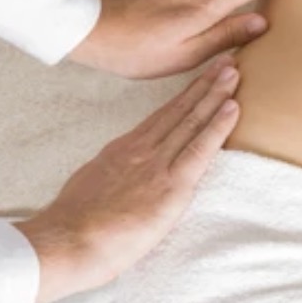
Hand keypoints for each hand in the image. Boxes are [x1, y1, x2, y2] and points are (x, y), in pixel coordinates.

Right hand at [15, 55, 241, 302]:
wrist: (67, 242)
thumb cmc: (74, 226)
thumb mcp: (91, 188)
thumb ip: (111, 176)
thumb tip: (119, 177)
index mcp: (123, 150)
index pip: (161, 118)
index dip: (184, 97)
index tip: (201, 79)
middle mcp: (141, 150)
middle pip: (179, 110)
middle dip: (205, 84)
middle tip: (225, 60)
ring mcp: (157, 164)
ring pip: (193, 121)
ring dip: (216, 94)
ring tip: (234, 72)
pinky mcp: (171, 185)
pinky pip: (201, 149)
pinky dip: (219, 126)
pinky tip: (233, 107)